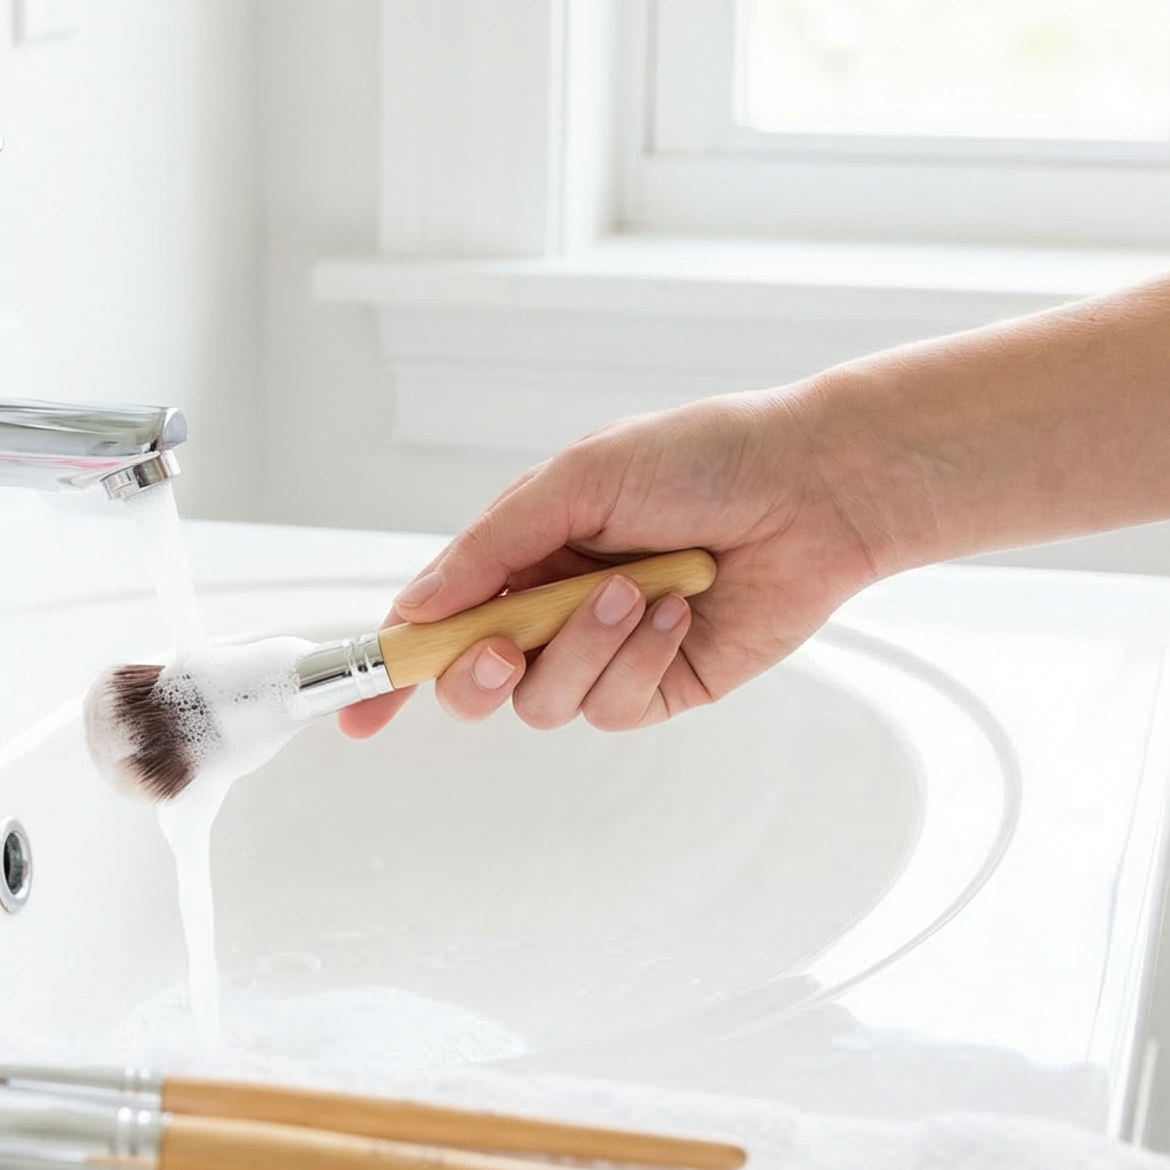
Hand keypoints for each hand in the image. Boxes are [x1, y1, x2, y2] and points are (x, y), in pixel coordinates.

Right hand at [339, 388, 890, 737]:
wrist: (810, 489)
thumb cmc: (700, 459)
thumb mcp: (574, 481)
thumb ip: (487, 549)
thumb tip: (416, 609)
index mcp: (521, 556)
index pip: (436, 622)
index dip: (394, 668)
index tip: (359, 711)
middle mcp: (553, 612)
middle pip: (473, 682)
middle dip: (475, 672)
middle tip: (501, 645)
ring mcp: (604, 655)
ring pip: (544, 701)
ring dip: (582, 645)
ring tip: (638, 587)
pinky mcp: (658, 688)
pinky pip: (614, 706)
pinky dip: (640, 656)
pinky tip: (679, 608)